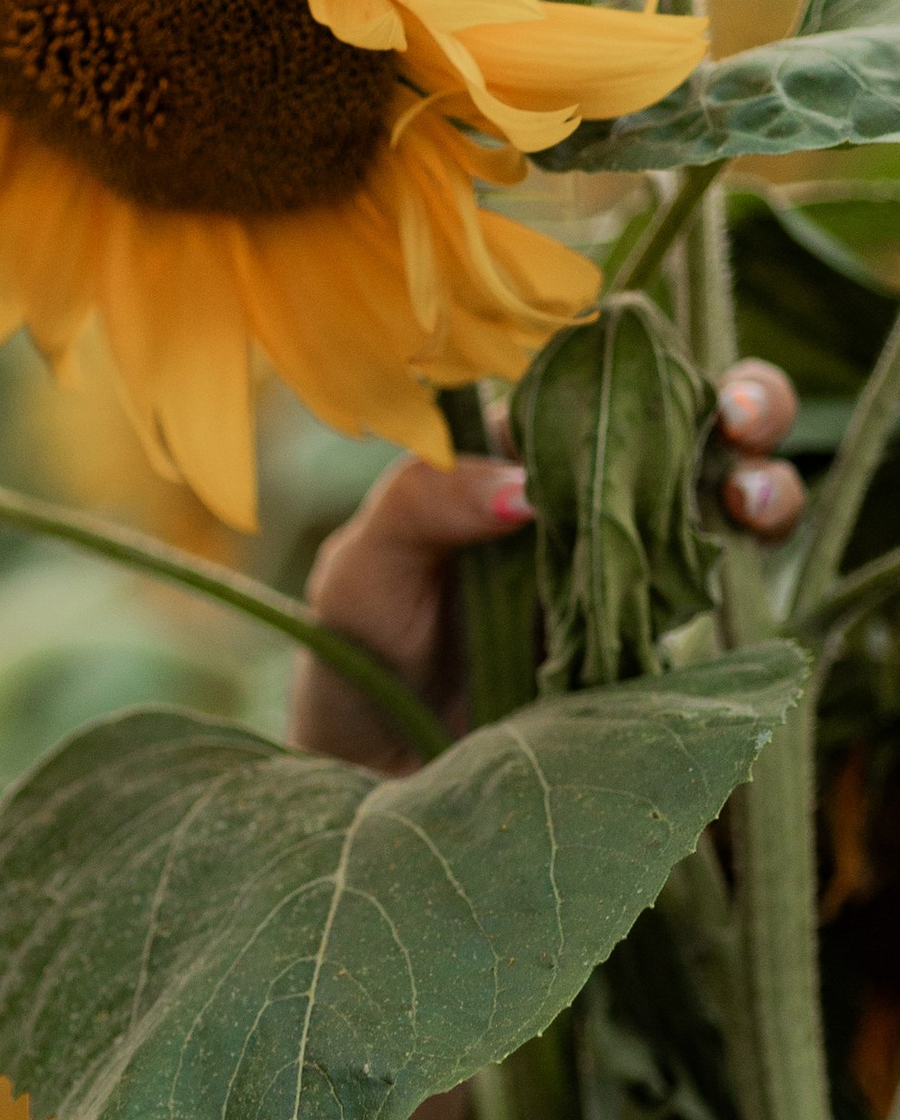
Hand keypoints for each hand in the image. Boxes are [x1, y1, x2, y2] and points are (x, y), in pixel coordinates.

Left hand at [291, 359, 806, 773]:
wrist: (375, 758)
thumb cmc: (356, 640)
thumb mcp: (366, 562)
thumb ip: (426, 503)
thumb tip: (525, 485)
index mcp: (516, 452)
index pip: (597, 381)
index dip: (648, 362)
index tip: (667, 365)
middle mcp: (584, 497)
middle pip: (686, 427)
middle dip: (742, 407)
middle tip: (742, 421)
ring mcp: (625, 565)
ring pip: (721, 502)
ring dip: (763, 487)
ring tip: (750, 503)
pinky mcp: (649, 637)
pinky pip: (711, 595)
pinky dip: (741, 572)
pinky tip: (735, 568)